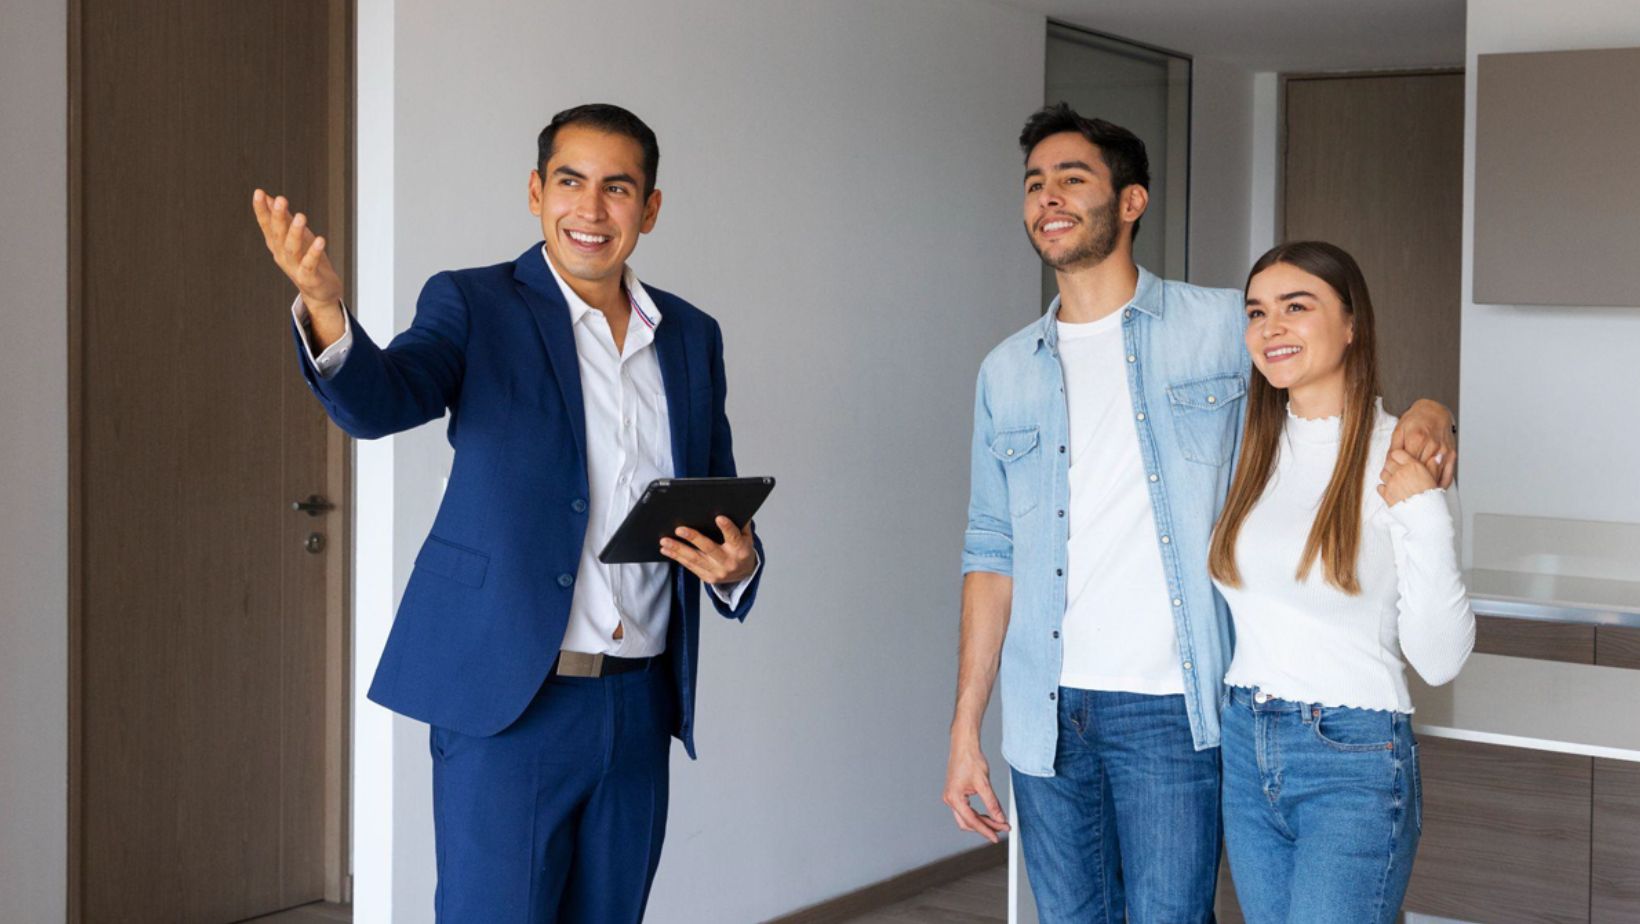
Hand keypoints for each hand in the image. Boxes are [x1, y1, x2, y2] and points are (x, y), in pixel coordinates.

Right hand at [252, 189, 345, 343]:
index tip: (258, 193)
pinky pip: (309, 265)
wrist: (320, 292)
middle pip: (277, 235)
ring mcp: (294, 268)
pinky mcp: (308, 278)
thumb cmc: (307, 260)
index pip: (266, 225)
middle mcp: (282, 256)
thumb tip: (269, 196)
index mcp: (277, 245)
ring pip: (291, 249)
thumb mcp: (295, 236)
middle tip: (280, 200)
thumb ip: (283, 218)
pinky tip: (320, 240)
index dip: (261, 210)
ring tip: (300, 216)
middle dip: (277, 217)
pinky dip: (313, 253)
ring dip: (294, 233)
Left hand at [659, 516, 756, 584]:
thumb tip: (730, 506)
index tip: (719, 517)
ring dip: (678, 549)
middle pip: (709, 548)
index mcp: (741, 549)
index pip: (734, 537)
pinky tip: (666, 550)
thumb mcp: (746, 536)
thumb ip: (739, 523)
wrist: (744, 574)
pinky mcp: (708, 577)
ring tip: (665, 541)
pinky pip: (690, 566)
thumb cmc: (742, 549)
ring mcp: (717, 571)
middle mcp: (729, 562)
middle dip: (693, 538)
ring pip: (695, 559)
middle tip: (679, 529)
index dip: (727, 528)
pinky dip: (677, 557)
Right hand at [943, 739, 1008, 842]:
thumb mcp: (984, 784)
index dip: (986, 830)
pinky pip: (966, 810)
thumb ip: (992, 804)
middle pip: (968, 822)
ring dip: (982, 821)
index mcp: (954, 798)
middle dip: (985, 827)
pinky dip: (977, 814)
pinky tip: (988, 814)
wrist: (964, 746)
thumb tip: (1000, 819)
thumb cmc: (970, 760)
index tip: (997, 837)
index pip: (972, 821)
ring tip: (998, 822)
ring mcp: (951, 797)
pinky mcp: (955, 794)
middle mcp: (950, 799)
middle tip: (1001, 828)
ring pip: (967, 817)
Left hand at [1378, 448, 1437, 505]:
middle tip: (1397, 471)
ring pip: (1383, 473)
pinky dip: (1384, 488)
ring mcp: (1392, 483)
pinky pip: (1379, 487)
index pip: (1396, 453)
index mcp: (1412, 466)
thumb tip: (1436, 457)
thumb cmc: (1431, 496)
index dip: (1397, 456)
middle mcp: (1401, 472)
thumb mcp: (1434, 478)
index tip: (1399, 460)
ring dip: (1387, 476)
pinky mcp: (1386, 494)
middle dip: (1392, 466)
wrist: (1425, 513)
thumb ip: (1433, 466)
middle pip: (1388, 462)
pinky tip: (1391, 490)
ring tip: (1396, 482)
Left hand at [1390, 399, 1456, 487]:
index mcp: (1417, 439)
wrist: (1435, 411)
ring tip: (1418, 494)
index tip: (1396, 482)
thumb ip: (1393, 448)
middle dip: (1413, 482)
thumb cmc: (1416, 420)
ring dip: (1427, 486)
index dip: (1400, 474)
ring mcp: (1443, 451)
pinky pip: (1448, 473)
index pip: (1407, 463)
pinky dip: (1441, 483)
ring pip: (1435, 474)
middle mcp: (1432, 445)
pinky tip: (1433, 489)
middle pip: (1421, 471)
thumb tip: (1387, 465)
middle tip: (1406, 492)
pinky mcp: (1452, 454)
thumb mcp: (1399, 430)